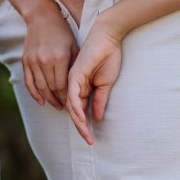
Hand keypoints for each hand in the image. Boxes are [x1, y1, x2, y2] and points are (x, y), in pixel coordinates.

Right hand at [21, 12, 76, 109]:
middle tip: (66, 108)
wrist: (41, 17)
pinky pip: (29, 82)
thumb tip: (79, 87)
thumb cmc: (62, 32)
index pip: (63, 85)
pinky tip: (41, 101)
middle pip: (51, 88)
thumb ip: (75, 66)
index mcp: (59, 57)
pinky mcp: (25, 60)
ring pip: (40, 87)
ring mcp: (33, 61)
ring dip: (48, 99)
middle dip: (59, 100)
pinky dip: (34, 94)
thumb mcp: (74, 46)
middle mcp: (45, 60)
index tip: (73, 103)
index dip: (68, 97)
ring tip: (56, 105)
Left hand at [65, 26, 123, 143]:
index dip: (85, 124)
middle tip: (89, 141)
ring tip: (86, 133)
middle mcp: (74, 85)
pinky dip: (75, 107)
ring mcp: (73, 80)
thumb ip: (99, 100)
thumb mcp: (106, 84)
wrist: (108, 38)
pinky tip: (80, 117)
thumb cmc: (108, 57)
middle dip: (81, 127)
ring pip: (71, 105)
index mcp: (82, 87)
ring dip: (78, 121)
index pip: (80, 110)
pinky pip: (73, 94)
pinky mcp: (74, 75)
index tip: (91, 138)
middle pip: (74, 111)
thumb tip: (96, 117)